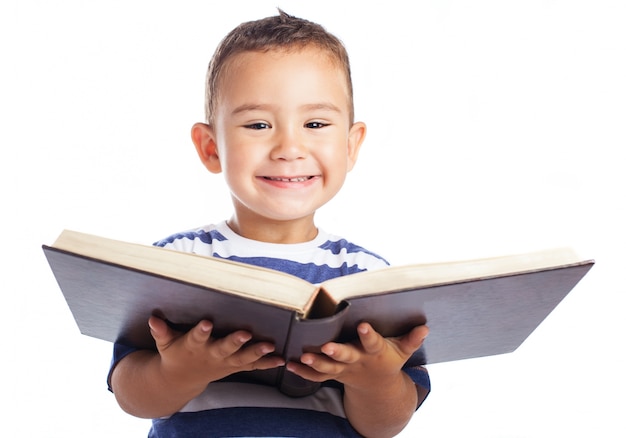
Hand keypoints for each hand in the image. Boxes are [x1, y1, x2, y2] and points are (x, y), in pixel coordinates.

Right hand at [148, 316, 284, 389]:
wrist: (181, 380)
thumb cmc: (174, 354)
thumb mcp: (165, 344)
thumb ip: (161, 331)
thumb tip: (153, 317)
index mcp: (193, 347)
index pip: (197, 337)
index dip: (201, 331)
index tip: (207, 322)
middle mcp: (211, 355)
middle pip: (224, 348)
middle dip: (235, 341)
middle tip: (246, 334)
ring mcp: (224, 363)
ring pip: (242, 358)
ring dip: (256, 352)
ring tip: (270, 346)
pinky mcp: (234, 366)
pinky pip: (252, 366)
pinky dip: (266, 363)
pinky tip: (281, 360)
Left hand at [286, 322, 427, 389]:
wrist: (376, 387)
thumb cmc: (388, 360)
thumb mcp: (402, 352)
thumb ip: (411, 339)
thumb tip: (426, 327)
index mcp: (374, 353)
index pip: (372, 342)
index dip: (368, 335)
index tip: (364, 325)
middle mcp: (358, 361)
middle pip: (347, 356)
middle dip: (337, 352)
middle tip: (327, 346)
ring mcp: (344, 369)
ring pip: (328, 368)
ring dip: (315, 363)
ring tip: (302, 357)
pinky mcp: (333, 374)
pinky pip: (316, 376)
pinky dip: (303, 371)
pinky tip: (289, 364)